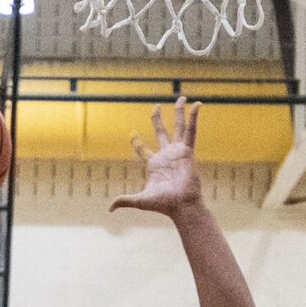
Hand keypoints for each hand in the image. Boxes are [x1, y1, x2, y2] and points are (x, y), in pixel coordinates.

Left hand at [112, 97, 201, 218]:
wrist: (181, 205)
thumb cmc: (163, 204)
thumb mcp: (140, 200)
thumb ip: (125, 200)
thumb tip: (109, 208)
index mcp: (154, 164)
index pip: (142, 148)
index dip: (136, 141)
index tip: (132, 133)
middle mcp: (166, 155)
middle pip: (161, 132)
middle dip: (158, 118)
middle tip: (156, 105)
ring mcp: (178, 152)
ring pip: (178, 127)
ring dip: (179, 112)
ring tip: (181, 97)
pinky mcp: (188, 151)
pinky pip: (191, 131)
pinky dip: (194, 118)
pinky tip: (196, 106)